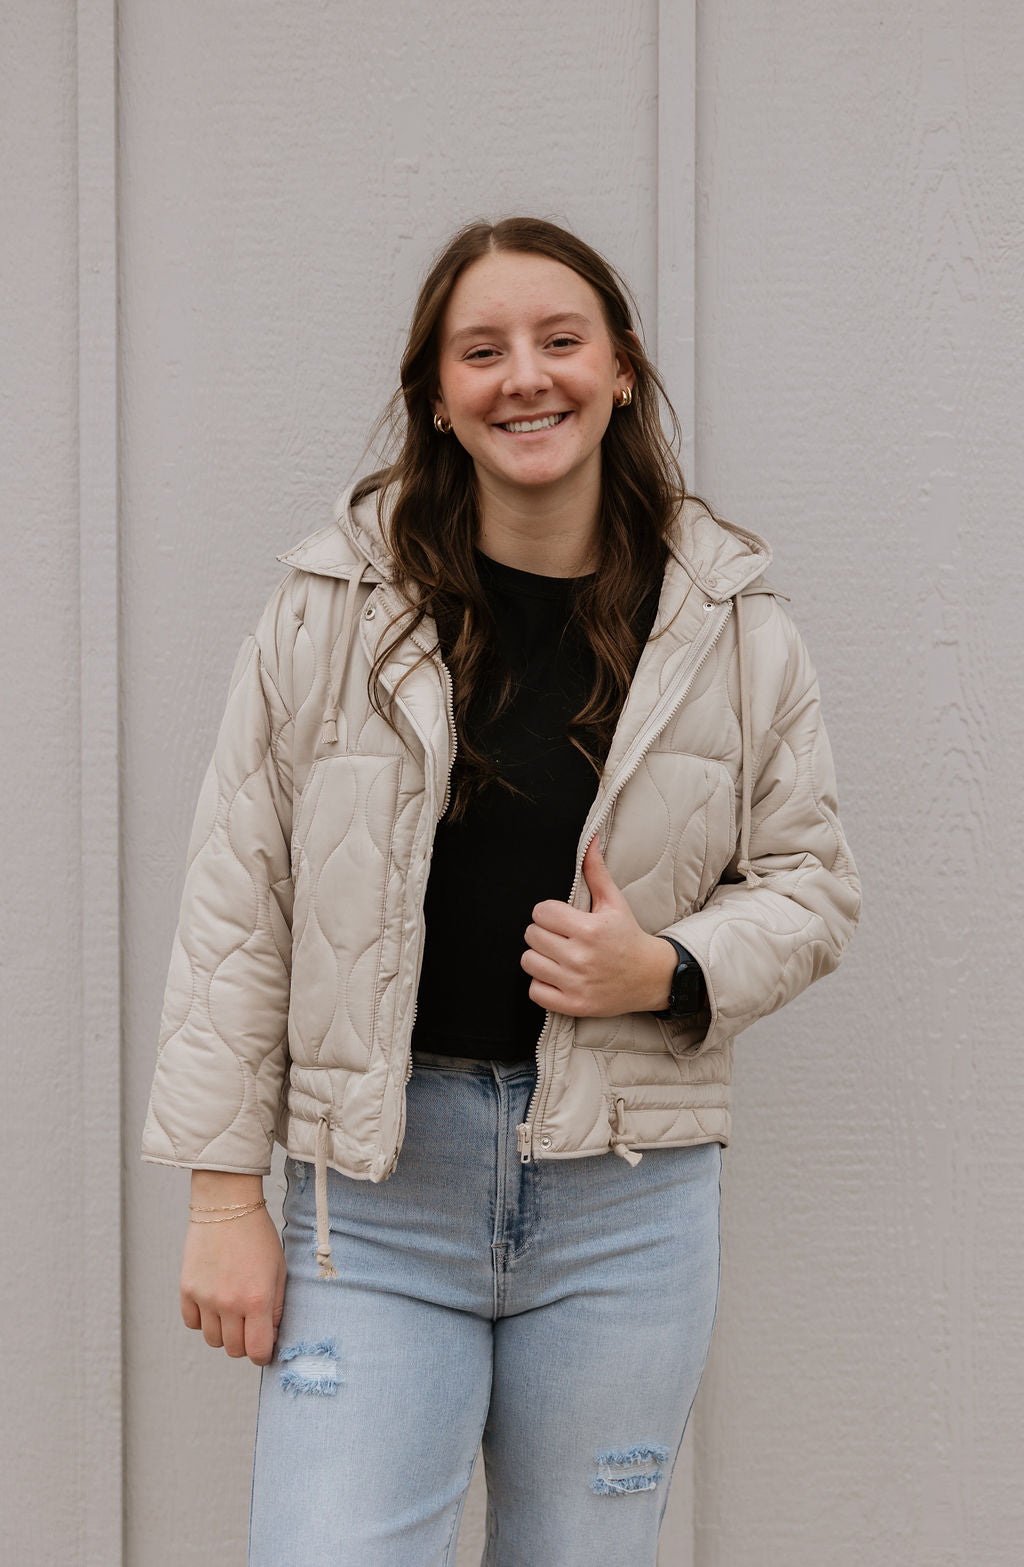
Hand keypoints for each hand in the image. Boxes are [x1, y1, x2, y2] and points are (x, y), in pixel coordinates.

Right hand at [180, 1174, 285, 1366]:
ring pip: (212, 1340)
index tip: (264, 1346)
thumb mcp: (279, 1270)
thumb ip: (277, 1307)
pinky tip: (213, 1303)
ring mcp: (205, 1297)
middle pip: (234, 1349)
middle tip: (250, 1324)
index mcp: (257, 1299)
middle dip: (245, 1342)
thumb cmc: (258, 1236)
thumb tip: (271, 1335)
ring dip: (223, 1332)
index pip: (256, 1350)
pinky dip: (203, 1320)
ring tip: (231, 1310)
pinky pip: (192, 1323)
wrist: (227, 1205)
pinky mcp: (186, 1289)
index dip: (263, 1353)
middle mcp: (229, 1303)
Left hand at [521, 837, 676, 1016]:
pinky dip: (541, 983)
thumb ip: (596, 871)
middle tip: (560, 937)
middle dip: (543, 933)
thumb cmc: (628, 936)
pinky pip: (534, 990)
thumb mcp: (614, 902)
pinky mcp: (573, 1005)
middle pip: (531, 935)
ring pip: (528, 961)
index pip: (541, 912)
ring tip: (556, 956)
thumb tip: (590, 839)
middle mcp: (581, 957)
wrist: (651, 977)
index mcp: (590, 929)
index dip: (547, 913)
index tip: (560, 918)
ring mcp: (576, 984)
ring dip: (539, 957)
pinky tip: (557, 976)